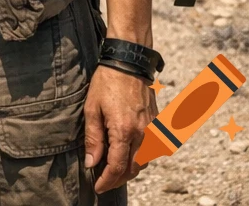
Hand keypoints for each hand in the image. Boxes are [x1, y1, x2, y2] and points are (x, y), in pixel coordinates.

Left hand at [83, 64, 157, 193]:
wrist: (129, 61)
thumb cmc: (107, 81)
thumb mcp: (92, 108)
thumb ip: (93, 138)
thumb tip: (92, 163)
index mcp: (124, 131)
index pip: (117, 167)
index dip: (107, 180)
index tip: (98, 186)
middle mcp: (142, 134)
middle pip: (132, 169)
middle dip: (118, 179)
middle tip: (104, 181)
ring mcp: (152, 129)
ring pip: (144, 162)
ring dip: (129, 170)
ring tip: (114, 171)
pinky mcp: (157, 123)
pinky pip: (151, 149)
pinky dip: (139, 158)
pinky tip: (128, 155)